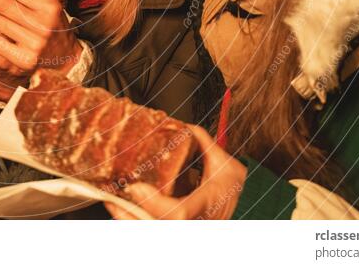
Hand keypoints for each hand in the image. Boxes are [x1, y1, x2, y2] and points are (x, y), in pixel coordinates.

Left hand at [104, 125, 246, 219]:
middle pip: (157, 227)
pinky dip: (135, 222)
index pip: (178, 212)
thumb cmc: (234, 187)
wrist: (247, 207)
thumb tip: (181, 125)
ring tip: (112, 203)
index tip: (136, 188)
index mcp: (206, 202)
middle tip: (111, 198)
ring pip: (152, 232)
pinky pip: (153, 230)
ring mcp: (188, 230)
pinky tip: (123, 211)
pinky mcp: (181, 232)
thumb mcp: (224, 162)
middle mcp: (195, 222)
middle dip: (130, 215)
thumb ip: (202, 141)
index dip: (154, 204)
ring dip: (128, 220)